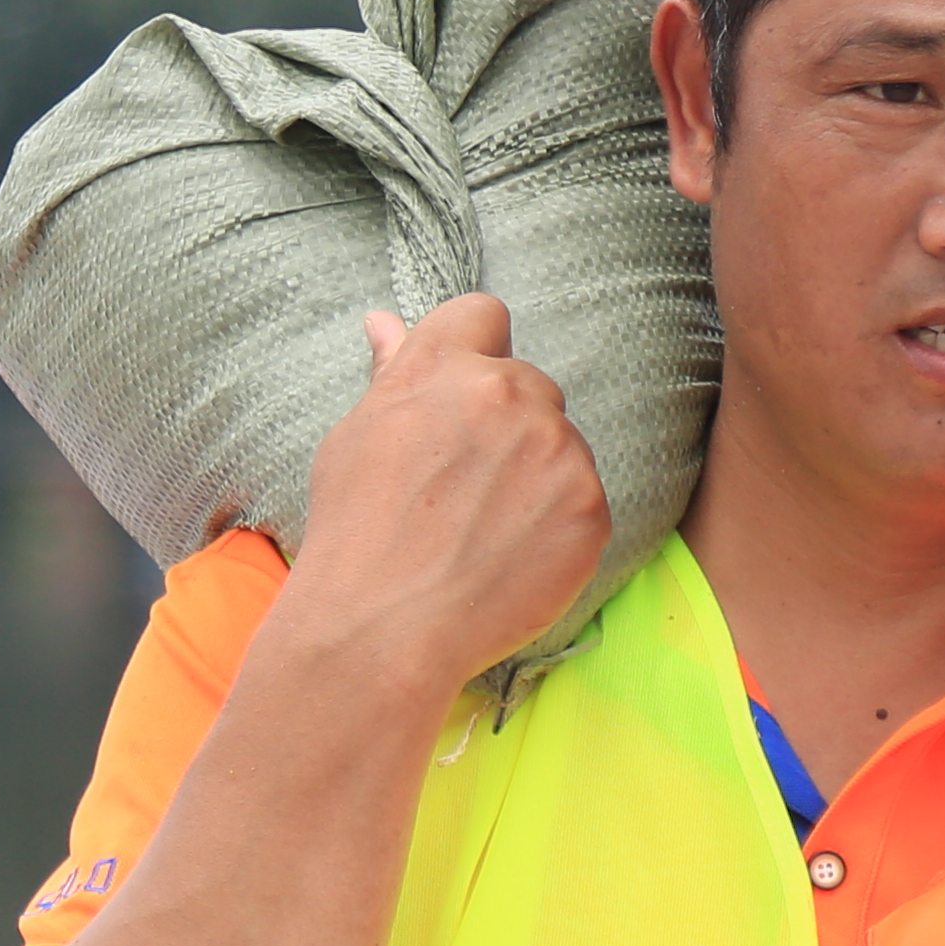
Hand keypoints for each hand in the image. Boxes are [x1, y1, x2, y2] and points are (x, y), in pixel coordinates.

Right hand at [286, 295, 613, 687]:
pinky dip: (555, 528)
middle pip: (528, 385)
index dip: (473, 354)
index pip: (483, 316)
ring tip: (481, 533)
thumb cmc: (355, 534)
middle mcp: (508, 393)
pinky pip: (582, 502)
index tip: (458, 403)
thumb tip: (384, 322)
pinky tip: (508, 559)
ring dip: (534, 476)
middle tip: (461, 489)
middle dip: (505, 425)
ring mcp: (557, 450)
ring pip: (559, 445)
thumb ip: (391, 373)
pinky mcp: (590, 509)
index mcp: (445, 365)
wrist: (382, 629)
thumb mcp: (356, 437)